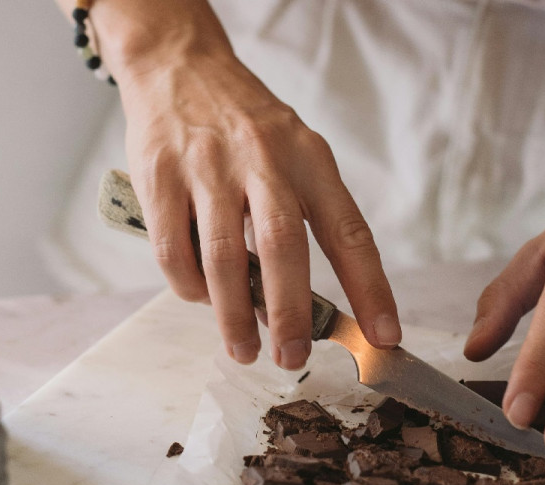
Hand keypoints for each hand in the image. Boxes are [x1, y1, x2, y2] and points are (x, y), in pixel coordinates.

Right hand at [96, 1, 399, 369]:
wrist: (179, 66)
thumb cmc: (243, 124)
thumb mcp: (291, 151)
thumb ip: (298, 216)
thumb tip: (292, 302)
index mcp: (309, 158)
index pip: (349, 230)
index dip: (370, 287)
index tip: (384, 335)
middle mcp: (263, 159)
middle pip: (284, 246)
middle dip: (290, 313)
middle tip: (292, 358)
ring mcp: (208, 166)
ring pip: (222, 256)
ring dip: (233, 315)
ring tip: (243, 350)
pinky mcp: (159, 175)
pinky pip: (172, 249)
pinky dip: (187, 286)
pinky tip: (198, 297)